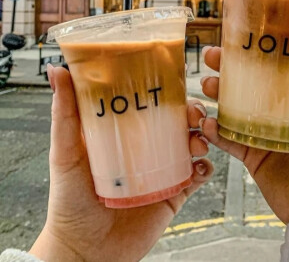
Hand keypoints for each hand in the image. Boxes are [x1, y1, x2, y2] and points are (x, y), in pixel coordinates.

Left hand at [30, 67, 212, 261]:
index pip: (152, 102)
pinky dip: (205, 168)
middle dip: (193, 112)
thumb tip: (57, 71)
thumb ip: (65, 114)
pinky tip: (200, 167)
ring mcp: (162, 170)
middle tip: (194, 114)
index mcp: (125, 133)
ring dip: (202, 137)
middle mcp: (146, 148)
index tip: (179, 79)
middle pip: (178, 121)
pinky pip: (198, 176)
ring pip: (192, 143)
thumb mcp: (66, 152)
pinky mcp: (173, 194)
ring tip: (198, 142)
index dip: (169, 90)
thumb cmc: (69, 201)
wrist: (84, 252)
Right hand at [201, 0, 288, 223]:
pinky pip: (227, 141)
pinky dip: (214, 131)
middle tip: (211, 57)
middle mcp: (282, 112)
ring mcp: (266, 134)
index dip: (252, 48)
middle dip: (226, 69)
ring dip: (215, 96)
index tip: (235, 33)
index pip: (273, 64)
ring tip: (205, 87)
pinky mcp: (253, 157)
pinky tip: (206, 122)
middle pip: (246, 83)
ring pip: (232, 108)